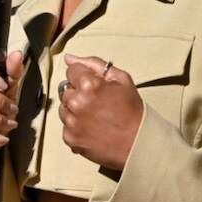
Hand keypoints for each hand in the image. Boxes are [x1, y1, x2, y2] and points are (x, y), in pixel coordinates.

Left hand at [58, 55, 141, 174]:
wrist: (137, 143)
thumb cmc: (132, 112)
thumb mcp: (121, 79)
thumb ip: (94, 64)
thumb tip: (69, 58)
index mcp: (88, 85)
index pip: (71, 71)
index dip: (84, 77)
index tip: (94, 86)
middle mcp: (76, 103)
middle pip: (66, 89)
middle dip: (78, 93)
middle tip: (98, 103)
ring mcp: (71, 122)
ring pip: (64, 108)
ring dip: (75, 110)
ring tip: (95, 117)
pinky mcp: (70, 138)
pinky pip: (66, 126)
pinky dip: (76, 126)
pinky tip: (92, 128)